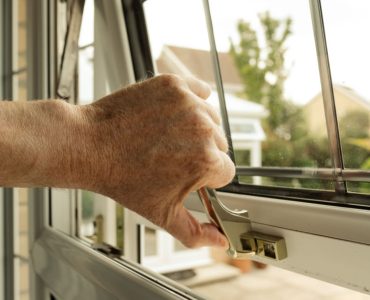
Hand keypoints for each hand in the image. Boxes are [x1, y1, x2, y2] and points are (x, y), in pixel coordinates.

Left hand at [83, 74, 234, 247]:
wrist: (89, 145)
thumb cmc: (122, 179)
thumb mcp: (161, 214)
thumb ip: (196, 233)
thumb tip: (221, 242)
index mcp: (206, 161)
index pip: (225, 172)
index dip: (205, 177)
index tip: (185, 174)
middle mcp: (204, 129)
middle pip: (219, 145)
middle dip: (201, 153)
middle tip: (171, 157)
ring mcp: (189, 103)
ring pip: (211, 119)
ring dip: (196, 128)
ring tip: (167, 137)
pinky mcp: (175, 85)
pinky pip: (200, 91)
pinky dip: (192, 101)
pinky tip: (174, 114)